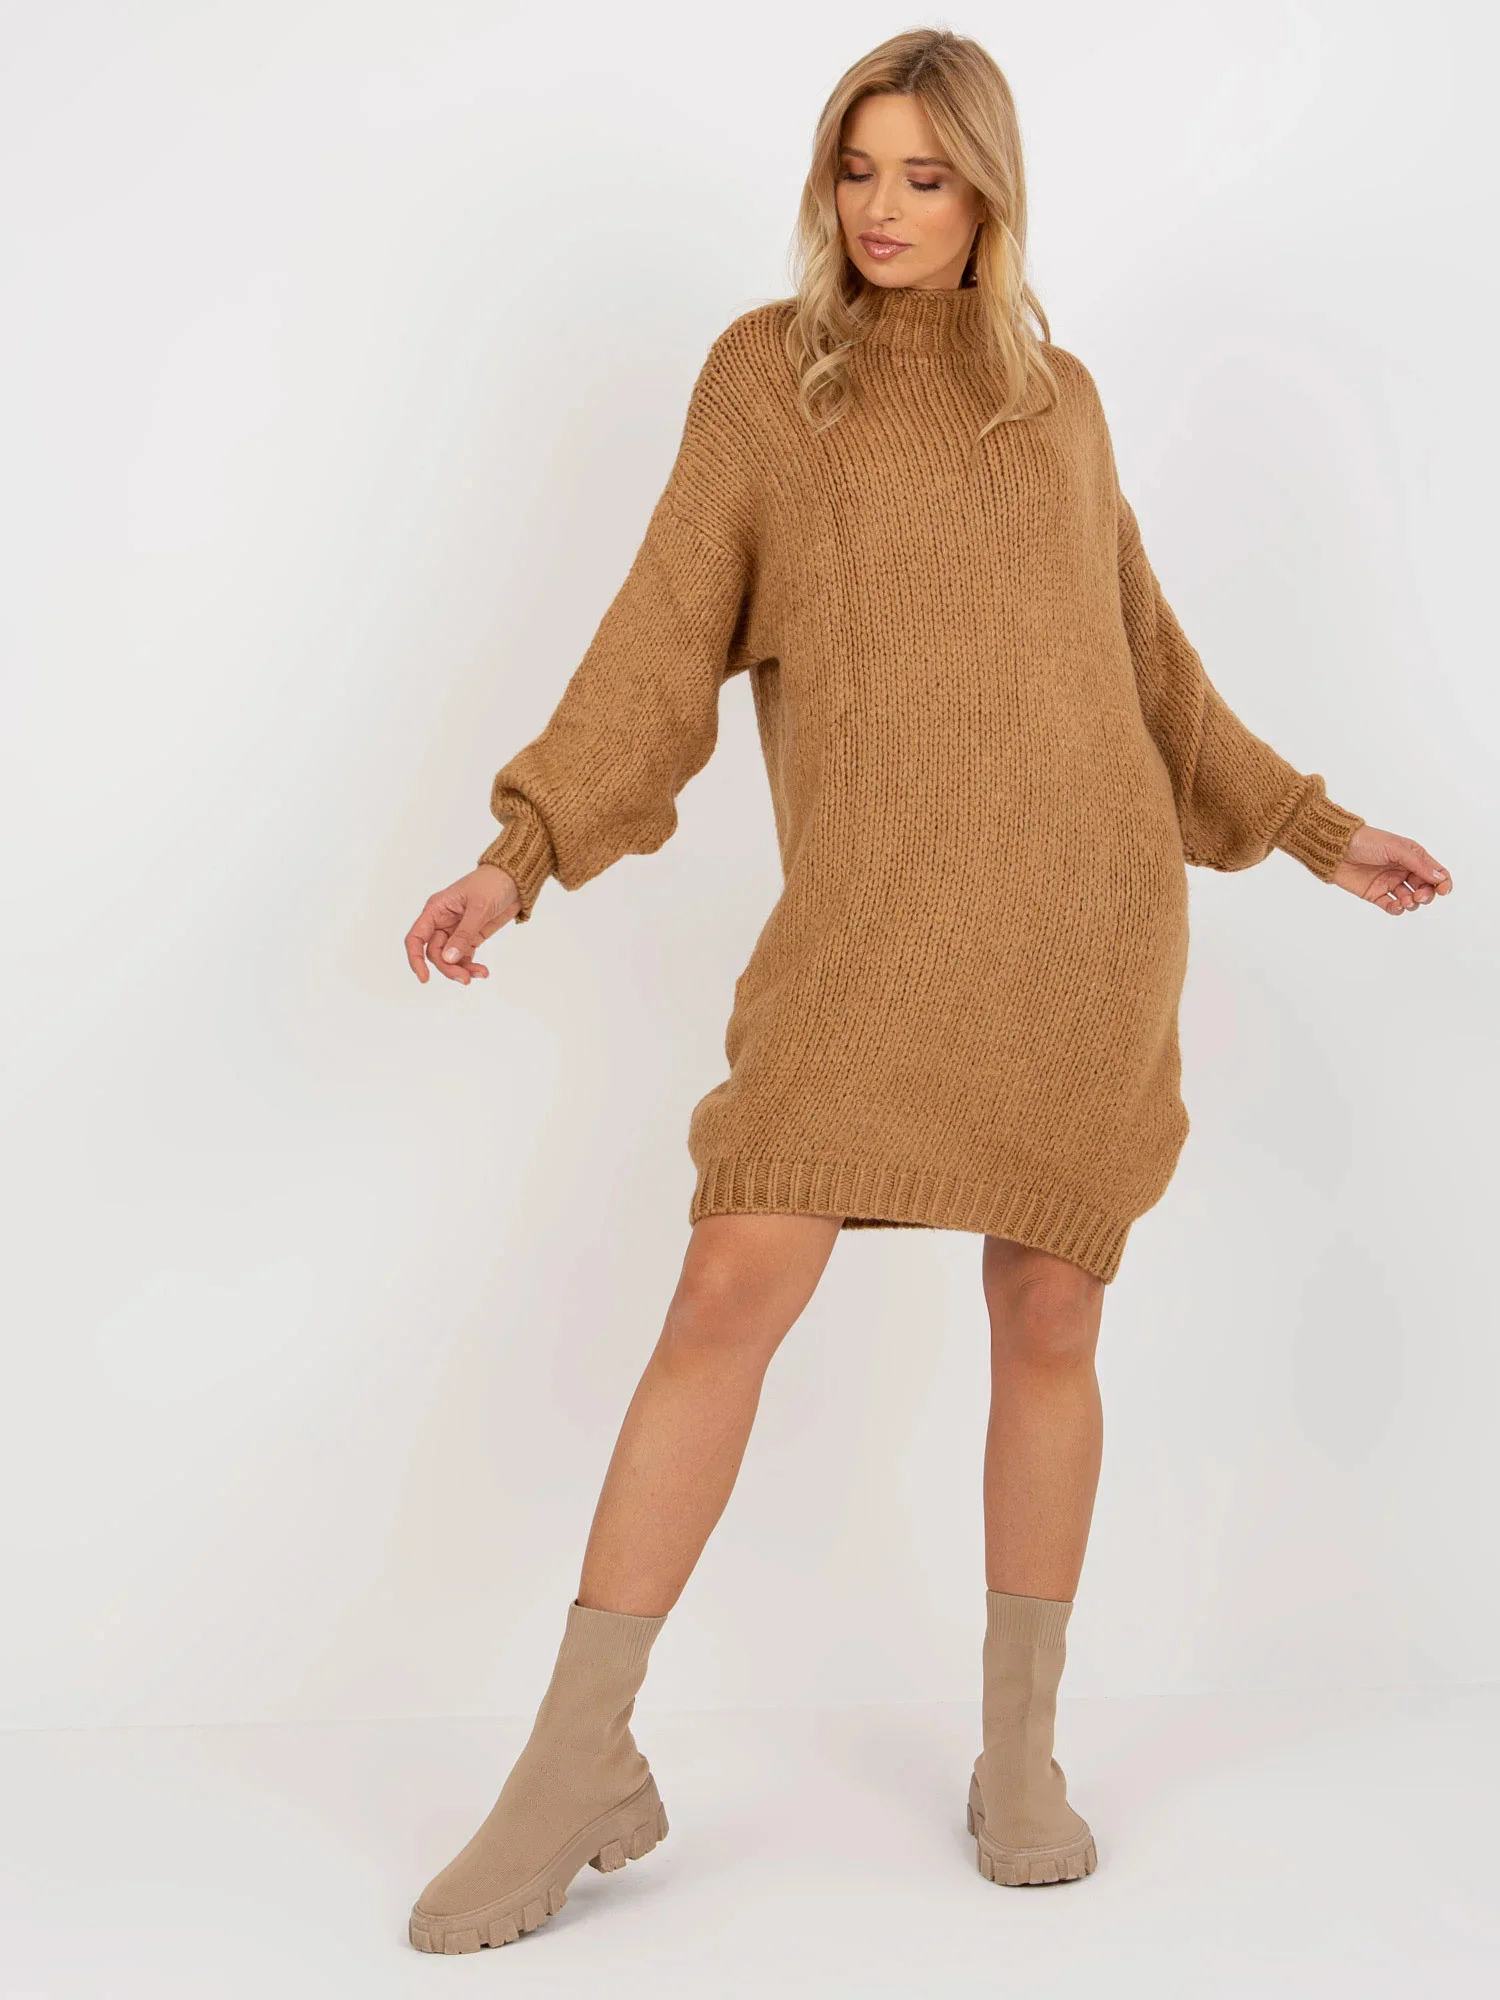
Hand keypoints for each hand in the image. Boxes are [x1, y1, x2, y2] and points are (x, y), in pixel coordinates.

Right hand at [404, 865, 519, 983]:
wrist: (515, 880)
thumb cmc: (493, 884)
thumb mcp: (479, 907)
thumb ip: (464, 934)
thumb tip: (448, 959)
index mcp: (436, 910)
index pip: (416, 938)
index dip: (416, 959)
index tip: (424, 978)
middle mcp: (442, 922)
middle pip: (435, 953)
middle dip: (448, 968)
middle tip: (465, 979)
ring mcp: (456, 931)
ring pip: (450, 959)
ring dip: (461, 970)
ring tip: (480, 974)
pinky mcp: (471, 937)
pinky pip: (465, 957)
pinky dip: (471, 966)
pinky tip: (482, 972)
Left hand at [1332, 824, 1450, 914]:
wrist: (1336, 849)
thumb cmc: (1366, 842)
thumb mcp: (1396, 848)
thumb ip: (1418, 863)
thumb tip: (1440, 878)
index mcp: (1412, 856)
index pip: (1435, 872)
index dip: (1443, 882)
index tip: (1444, 891)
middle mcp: (1403, 870)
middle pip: (1425, 888)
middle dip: (1427, 895)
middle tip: (1419, 896)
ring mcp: (1389, 883)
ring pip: (1410, 900)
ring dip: (1412, 903)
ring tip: (1405, 900)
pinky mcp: (1376, 894)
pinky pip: (1392, 906)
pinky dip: (1397, 909)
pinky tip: (1396, 906)